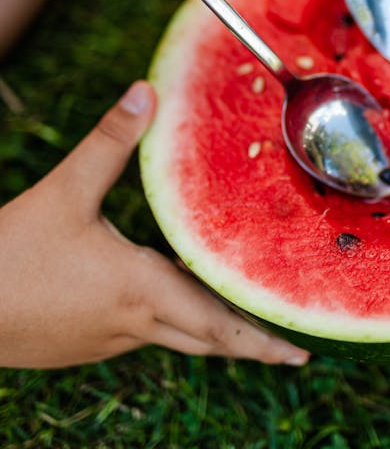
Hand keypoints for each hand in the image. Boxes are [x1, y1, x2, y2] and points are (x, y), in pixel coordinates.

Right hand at [0, 82, 309, 367]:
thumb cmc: (10, 254)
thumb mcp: (65, 191)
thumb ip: (110, 141)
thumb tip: (146, 91)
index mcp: (139, 288)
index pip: (217, 324)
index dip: (262, 341)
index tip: (301, 356)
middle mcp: (132, 323)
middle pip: (205, 339)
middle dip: (249, 343)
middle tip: (289, 351)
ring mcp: (104, 341)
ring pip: (173, 337)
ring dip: (209, 330)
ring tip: (239, 320)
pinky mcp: (80, 347)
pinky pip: (139, 334)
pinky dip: (167, 323)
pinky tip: (161, 300)